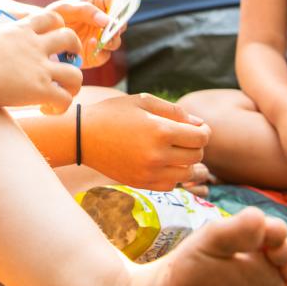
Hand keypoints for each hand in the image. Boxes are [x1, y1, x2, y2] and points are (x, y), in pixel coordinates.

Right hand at [0, 10, 82, 112]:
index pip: (50, 18)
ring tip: (65, 92)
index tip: (54, 38)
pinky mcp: (40, 88)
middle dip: (74, 50)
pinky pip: (64, 99)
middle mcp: (36, 45)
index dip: (58, 27)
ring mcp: (41, 67)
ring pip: (75, 73)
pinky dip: (61, 106)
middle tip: (68, 62)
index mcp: (21, 29)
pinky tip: (48, 110)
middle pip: (70, 39)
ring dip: (73, 84)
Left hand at [46, 0, 116, 67]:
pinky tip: (89, 44)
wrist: (41, 36)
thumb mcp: (66, 7)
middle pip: (120, 23)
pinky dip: (100, 52)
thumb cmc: (54, 16)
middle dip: (118, 26)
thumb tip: (107, 20)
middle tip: (112, 27)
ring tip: (100, 38)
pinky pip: (104, 55)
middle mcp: (102, 22)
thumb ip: (86, 10)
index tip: (115, 11)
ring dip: (111, 40)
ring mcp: (100, 39)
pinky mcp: (95, 55)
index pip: (115, 1)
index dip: (119, 5)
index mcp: (97, 4)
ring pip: (115, 41)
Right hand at [80, 93, 209, 189]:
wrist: (82, 136)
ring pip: (187, 174)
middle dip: (196, 145)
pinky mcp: (141, 183)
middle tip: (185, 137)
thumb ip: (173, 110)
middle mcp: (158, 154)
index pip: (201, 137)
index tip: (197, 127)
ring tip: (176, 151)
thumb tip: (199, 123)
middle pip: (197, 156)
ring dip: (187, 163)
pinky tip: (163, 163)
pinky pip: (171, 184)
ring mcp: (149, 172)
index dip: (204, 131)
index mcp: (160, 130)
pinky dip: (173, 175)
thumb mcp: (142, 101)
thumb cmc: (112, 113)